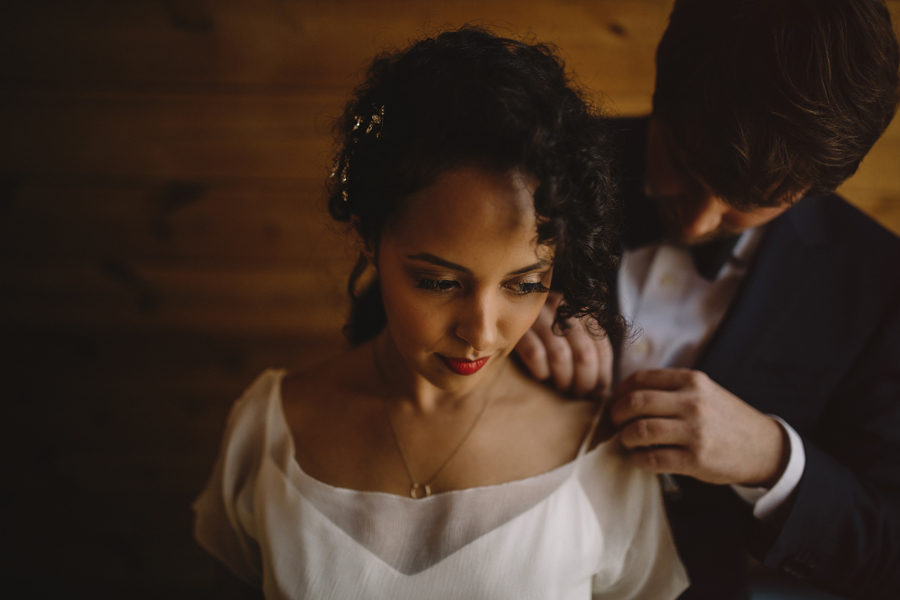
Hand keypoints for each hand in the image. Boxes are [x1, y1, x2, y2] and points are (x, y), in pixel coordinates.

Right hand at [515, 291, 612, 396]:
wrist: (500, 307)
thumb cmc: (541, 329)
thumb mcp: (568, 331)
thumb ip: (586, 351)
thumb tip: (603, 390)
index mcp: (581, 310)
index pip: (602, 346)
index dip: (603, 374)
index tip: (599, 393)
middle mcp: (563, 308)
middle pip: (584, 353)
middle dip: (585, 381)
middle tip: (578, 393)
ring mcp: (539, 315)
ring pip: (561, 356)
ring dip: (564, 379)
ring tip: (561, 388)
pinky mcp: (517, 326)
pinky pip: (535, 355)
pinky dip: (541, 371)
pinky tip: (542, 376)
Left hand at [611, 368, 788, 486]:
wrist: (764, 448)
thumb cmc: (725, 419)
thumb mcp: (704, 392)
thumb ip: (671, 389)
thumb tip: (626, 395)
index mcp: (692, 381)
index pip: (641, 378)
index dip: (620, 391)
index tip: (615, 401)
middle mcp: (693, 402)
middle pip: (636, 402)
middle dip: (617, 414)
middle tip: (614, 423)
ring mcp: (695, 431)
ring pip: (640, 430)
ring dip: (625, 437)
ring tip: (627, 441)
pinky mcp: (696, 459)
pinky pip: (653, 458)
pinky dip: (638, 460)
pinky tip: (639, 459)